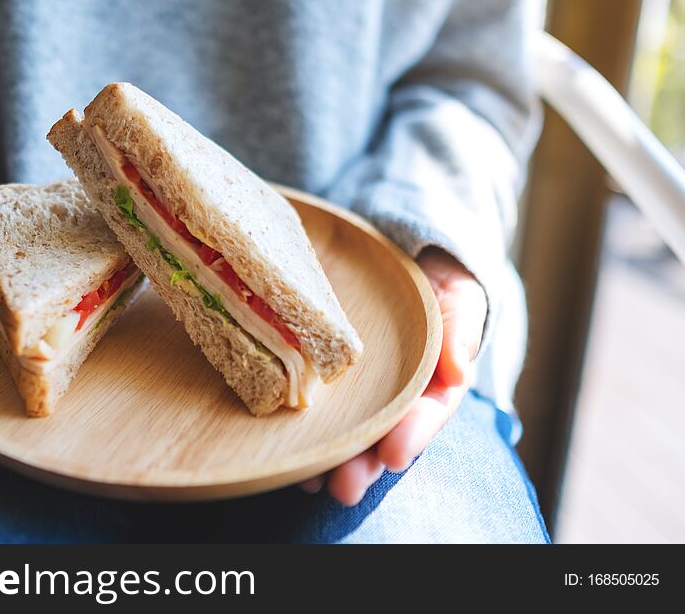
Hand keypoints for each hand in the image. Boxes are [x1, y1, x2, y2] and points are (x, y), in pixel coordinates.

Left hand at [300, 247, 487, 504]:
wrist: (403, 259)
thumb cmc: (438, 282)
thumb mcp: (458, 297)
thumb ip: (460, 330)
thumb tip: (459, 371)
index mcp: (434, 381)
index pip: (428, 411)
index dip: (413, 434)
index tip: (394, 455)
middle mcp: (397, 395)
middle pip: (383, 435)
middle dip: (364, 464)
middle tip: (344, 488)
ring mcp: (363, 391)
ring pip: (350, 431)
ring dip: (331, 459)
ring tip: (310, 482)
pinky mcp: (330, 379)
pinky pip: (318, 407)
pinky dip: (305, 432)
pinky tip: (288, 453)